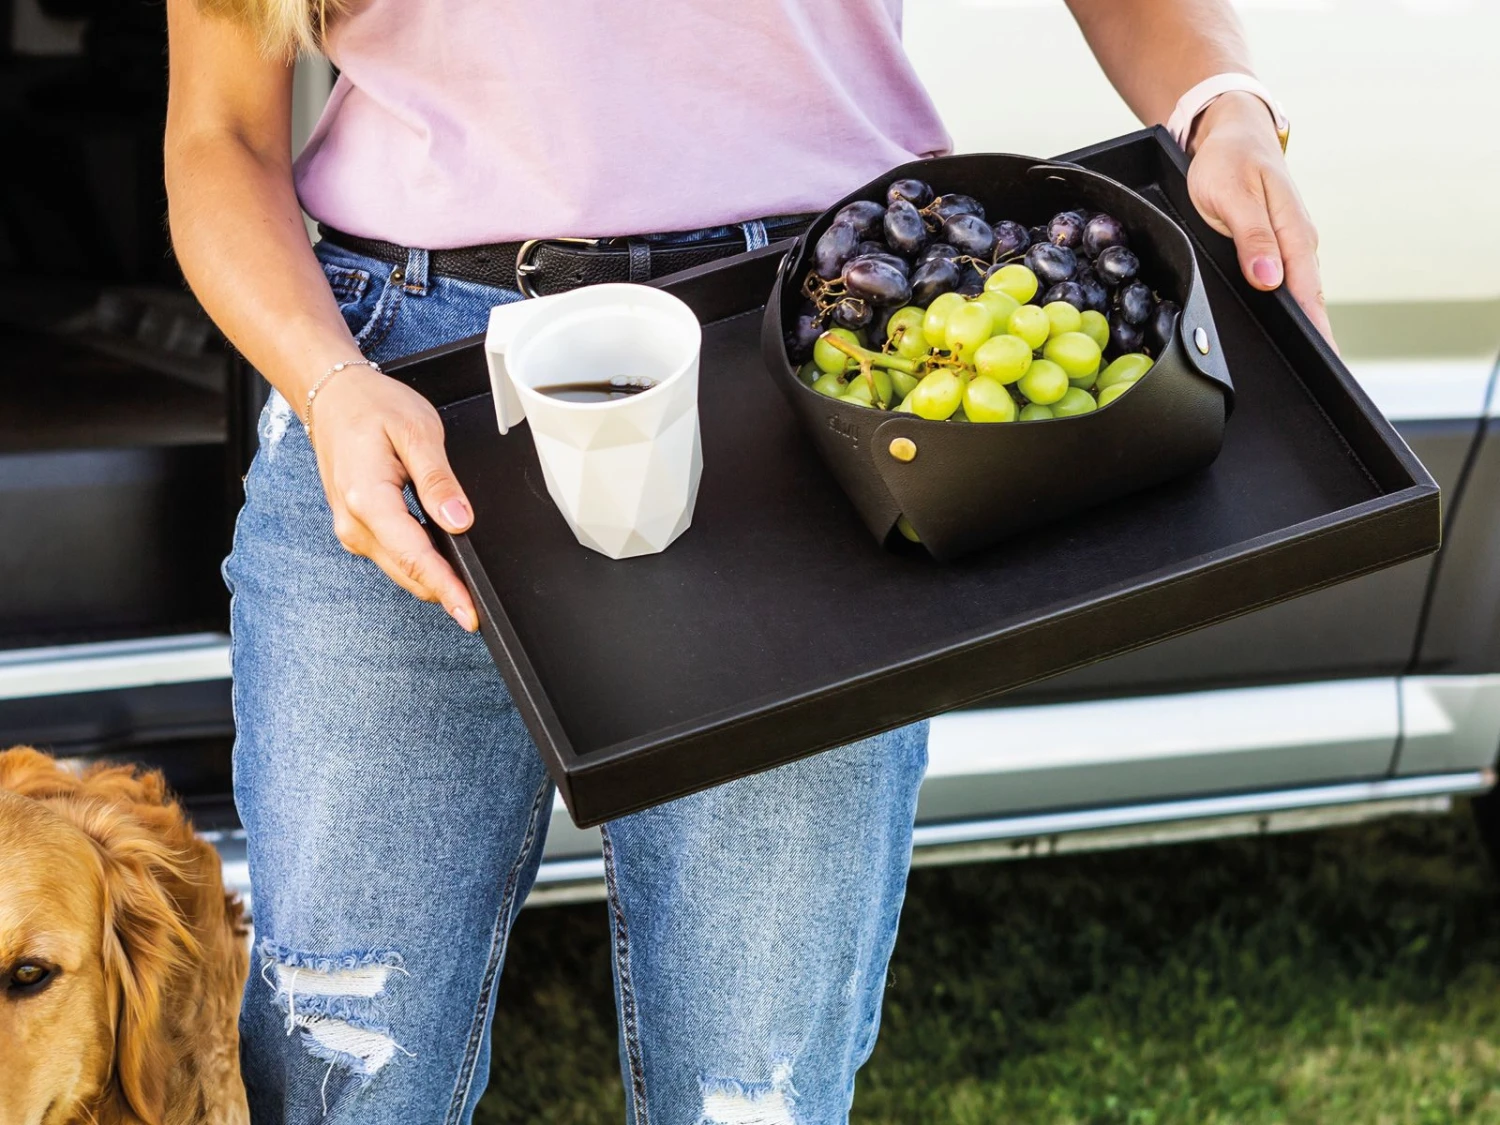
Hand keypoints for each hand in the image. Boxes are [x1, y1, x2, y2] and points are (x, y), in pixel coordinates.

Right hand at [308, 368, 479, 630]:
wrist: (332, 397)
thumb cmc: (372, 406)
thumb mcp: (418, 431)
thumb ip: (439, 480)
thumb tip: (460, 521)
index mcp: (367, 499)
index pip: (414, 557)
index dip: (446, 588)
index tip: (469, 612)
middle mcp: (354, 523)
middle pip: (407, 572)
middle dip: (443, 594)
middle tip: (476, 612)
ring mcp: (352, 529)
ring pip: (399, 570)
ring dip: (431, 582)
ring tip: (465, 592)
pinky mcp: (357, 528)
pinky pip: (393, 556)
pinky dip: (418, 565)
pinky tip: (442, 564)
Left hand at [1185, 91, 1336, 348]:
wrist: (1229, 132)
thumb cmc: (1228, 160)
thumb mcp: (1232, 196)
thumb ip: (1251, 237)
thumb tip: (1269, 278)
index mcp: (1292, 232)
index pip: (1307, 291)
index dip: (1316, 327)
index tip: (1326, 358)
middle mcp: (1297, 242)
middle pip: (1308, 298)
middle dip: (1317, 335)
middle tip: (1322, 373)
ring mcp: (1288, 245)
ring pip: (1298, 290)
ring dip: (1304, 322)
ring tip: (1310, 360)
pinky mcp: (1276, 246)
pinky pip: (1285, 280)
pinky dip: (1289, 303)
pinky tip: (1287, 325)